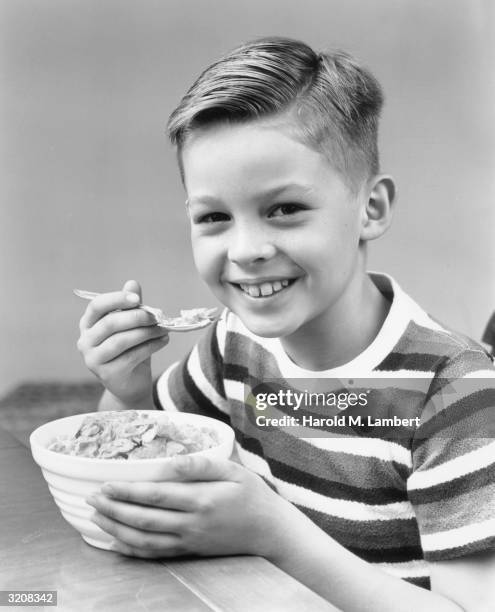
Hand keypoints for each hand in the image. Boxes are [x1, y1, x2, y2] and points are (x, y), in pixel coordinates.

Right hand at [77, 280, 168, 406]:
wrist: (131, 384)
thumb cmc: (131, 349)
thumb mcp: (131, 326)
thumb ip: (130, 306)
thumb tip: (132, 283)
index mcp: (88, 324)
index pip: (97, 306)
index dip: (117, 299)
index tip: (138, 299)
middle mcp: (85, 341)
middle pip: (110, 323)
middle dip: (136, 317)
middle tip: (157, 316)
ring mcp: (93, 360)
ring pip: (121, 340)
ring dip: (146, 332)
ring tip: (164, 329)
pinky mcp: (107, 374)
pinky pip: (131, 356)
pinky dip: (151, 346)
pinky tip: (163, 340)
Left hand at [86, 455, 292, 559]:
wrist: (270, 531)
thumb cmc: (252, 495)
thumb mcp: (232, 470)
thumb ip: (201, 465)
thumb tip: (170, 461)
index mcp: (202, 500)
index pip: (156, 496)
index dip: (128, 492)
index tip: (106, 484)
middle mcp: (192, 524)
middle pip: (144, 519)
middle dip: (114, 510)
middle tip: (92, 499)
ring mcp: (190, 541)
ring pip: (145, 540)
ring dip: (117, 530)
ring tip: (98, 517)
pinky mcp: (190, 551)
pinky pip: (156, 554)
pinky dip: (133, 551)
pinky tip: (117, 543)